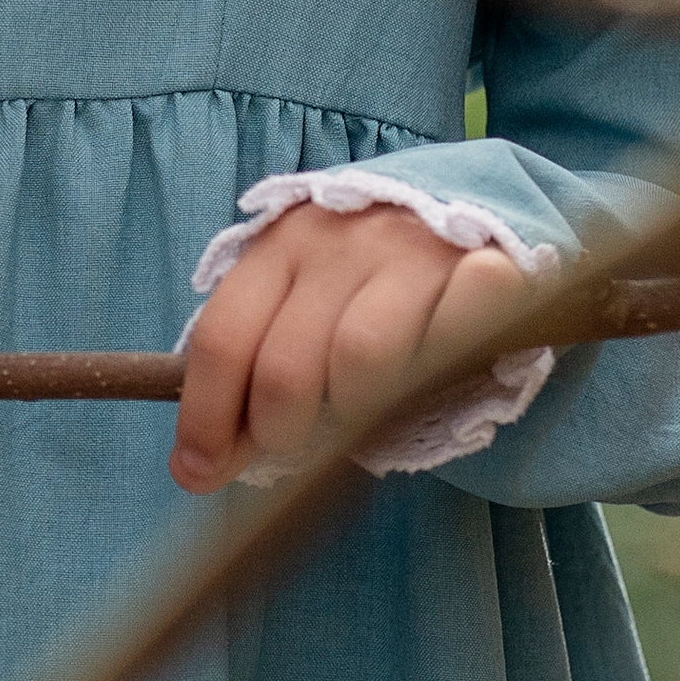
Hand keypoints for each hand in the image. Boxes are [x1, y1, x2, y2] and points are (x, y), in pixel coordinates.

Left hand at [170, 207, 530, 494]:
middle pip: (286, 365)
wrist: (463, 209)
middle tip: (291, 449)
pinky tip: (430, 374)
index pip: (223, 336)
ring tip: (359, 412)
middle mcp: (340, 239)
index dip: (205, 416)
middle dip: (278, 431)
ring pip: (361, 360)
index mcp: (281, 244)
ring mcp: (412, 252)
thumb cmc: (364, 277)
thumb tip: (196, 466)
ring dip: (354, 410)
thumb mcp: (299, 301)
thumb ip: (250, 367)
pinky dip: (437, 364)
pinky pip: (452, 336)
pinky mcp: (483, 266)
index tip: (198, 471)